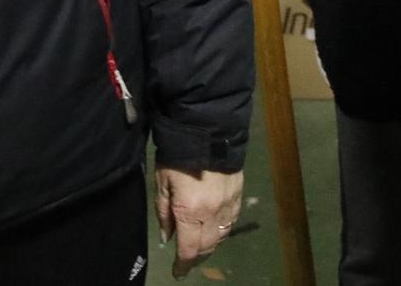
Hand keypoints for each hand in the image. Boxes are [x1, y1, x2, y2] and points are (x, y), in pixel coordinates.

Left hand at [155, 164, 242, 278]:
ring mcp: (228, 204)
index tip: (177, 272)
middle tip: (187, 261)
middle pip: (207, 246)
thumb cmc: (178, 156)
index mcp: (190, 211)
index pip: (189, 249)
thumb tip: (169, 236)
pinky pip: (231, 221)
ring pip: (221, 236)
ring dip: (210, 245)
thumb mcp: (162, 182)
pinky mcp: (238, 194)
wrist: (208, 130)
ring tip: (200, 246)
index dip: (183, 264)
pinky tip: (215, 229)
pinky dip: (222, 230)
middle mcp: (212, 212)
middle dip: (196, 258)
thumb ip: (164, 212)